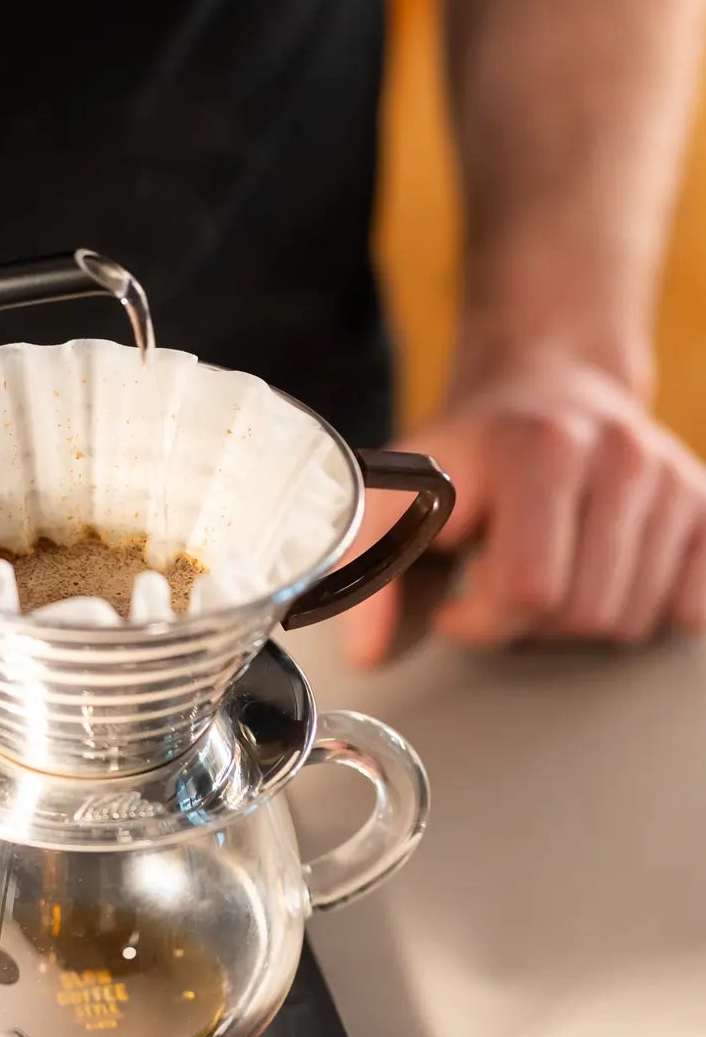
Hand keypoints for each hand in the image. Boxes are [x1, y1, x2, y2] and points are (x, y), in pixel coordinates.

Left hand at [342, 351, 705, 665]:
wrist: (547, 385)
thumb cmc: (470, 453)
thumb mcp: (402, 493)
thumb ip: (369, 564)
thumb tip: (365, 651)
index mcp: (535, 450)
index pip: (527, 589)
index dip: (482, 622)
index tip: (456, 608)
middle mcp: (616, 456)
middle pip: (582, 613)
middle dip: (527, 627)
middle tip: (499, 592)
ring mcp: (669, 478)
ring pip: (632, 620)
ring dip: (576, 624)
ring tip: (543, 579)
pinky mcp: (705, 502)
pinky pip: (689, 609)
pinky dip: (640, 614)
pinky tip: (598, 578)